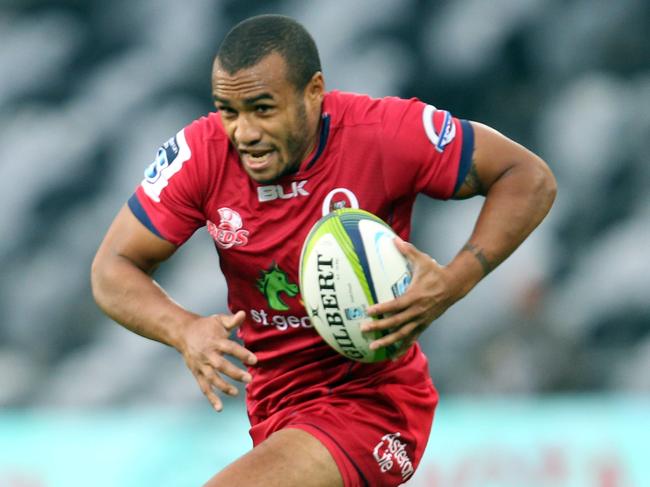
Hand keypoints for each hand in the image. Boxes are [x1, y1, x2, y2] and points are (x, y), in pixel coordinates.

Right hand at [178, 310, 256, 411]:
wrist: (183, 332)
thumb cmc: (206, 326)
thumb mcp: (218, 320)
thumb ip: (232, 320)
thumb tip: (244, 314)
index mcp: (215, 341)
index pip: (230, 348)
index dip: (242, 354)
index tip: (255, 360)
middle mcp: (207, 355)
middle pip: (221, 365)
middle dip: (234, 373)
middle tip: (249, 378)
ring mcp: (201, 365)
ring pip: (212, 379)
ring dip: (223, 387)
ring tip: (236, 393)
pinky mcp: (197, 373)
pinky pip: (203, 387)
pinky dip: (211, 398)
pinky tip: (219, 408)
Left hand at [361, 238, 458, 358]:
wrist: (454, 286)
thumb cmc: (435, 272)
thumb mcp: (422, 260)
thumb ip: (407, 250)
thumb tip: (393, 238)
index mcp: (415, 296)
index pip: (396, 305)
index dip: (382, 309)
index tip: (368, 311)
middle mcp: (418, 311)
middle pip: (396, 322)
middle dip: (379, 327)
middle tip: (363, 329)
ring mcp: (421, 320)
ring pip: (402, 334)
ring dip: (387, 341)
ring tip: (372, 346)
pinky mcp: (424, 325)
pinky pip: (411, 338)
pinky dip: (401, 347)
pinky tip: (391, 355)